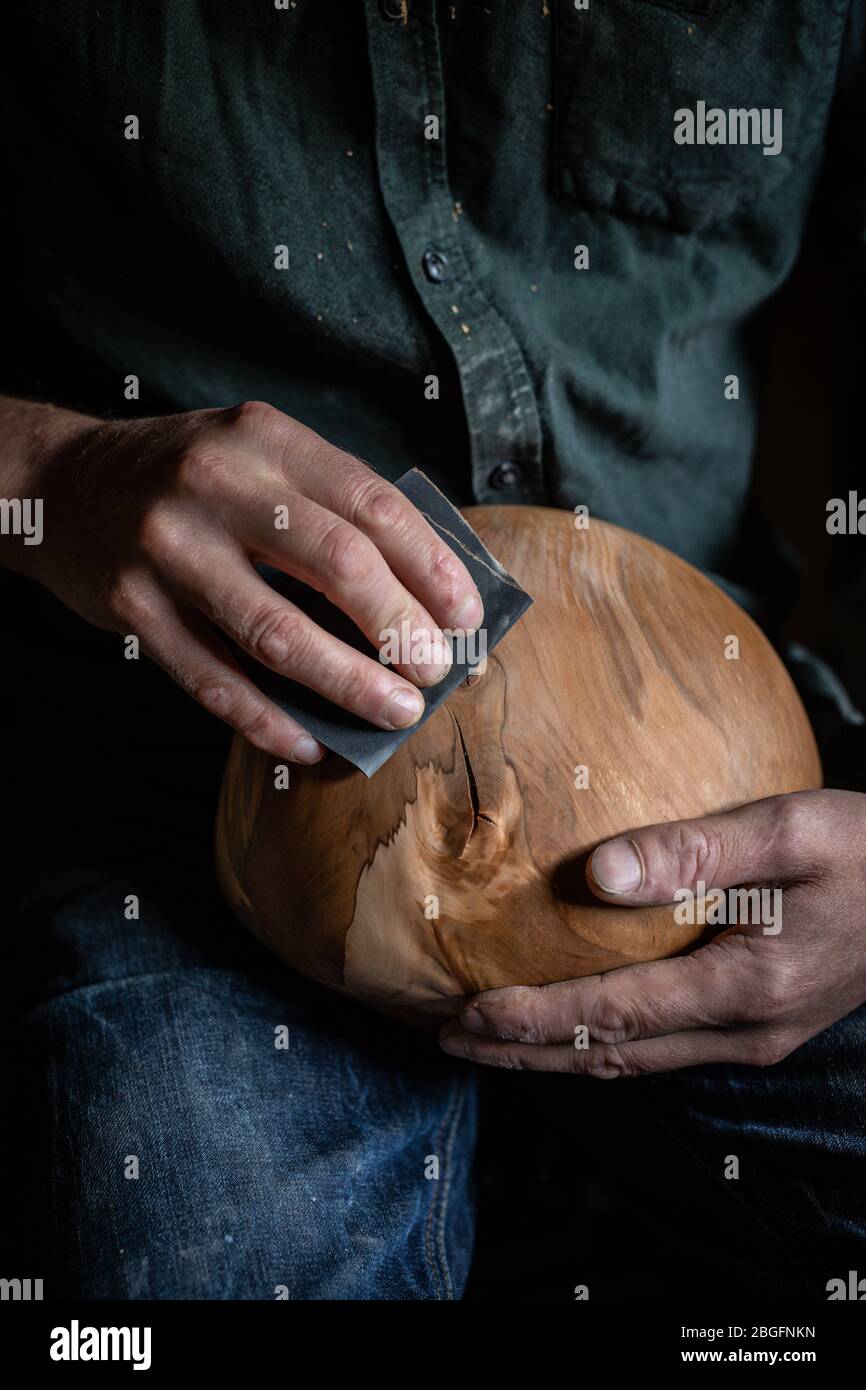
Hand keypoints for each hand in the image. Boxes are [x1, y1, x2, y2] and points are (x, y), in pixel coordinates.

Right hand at [23, 400, 482, 762]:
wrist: (60, 484)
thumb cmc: (186, 477)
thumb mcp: (257, 455)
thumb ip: (329, 504)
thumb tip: (423, 592)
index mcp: (264, 439)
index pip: (373, 504)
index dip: (433, 567)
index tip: (467, 616)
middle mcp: (216, 485)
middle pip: (337, 564)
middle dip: (401, 629)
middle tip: (435, 671)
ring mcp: (169, 550)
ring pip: (278, 633)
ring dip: (349, 683)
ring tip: (395, 713)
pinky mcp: (133, 609)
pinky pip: (214, 682)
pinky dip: (270, 720)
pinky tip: (311, 742)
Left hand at [439, 789, 865, 1074]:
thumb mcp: (791, 832)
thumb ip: (696, 852)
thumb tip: (597, 875)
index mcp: (745, 986)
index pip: (613, 1014)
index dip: (533, 1019)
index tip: (466, 1013)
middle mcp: (743, 1031)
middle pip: (610, 1056)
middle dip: (522, 1052)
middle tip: (445, 1039)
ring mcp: (752, 1038)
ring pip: (632, 1061)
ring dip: (554, 1055)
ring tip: (486, 1040)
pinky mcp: (758, 1028)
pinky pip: (660, 1049)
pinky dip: (600, 1044)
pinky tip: (569, 1026)